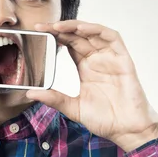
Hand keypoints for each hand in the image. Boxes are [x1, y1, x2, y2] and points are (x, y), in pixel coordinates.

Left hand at [26, 21, 157, 151]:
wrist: (127, 130)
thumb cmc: (104, 119)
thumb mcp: (73, 108)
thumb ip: (54, 99)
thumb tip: (30, 93)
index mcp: (85, 67)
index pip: (68, 43)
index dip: (54, 35)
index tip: (38, 31)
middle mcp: (97, 59)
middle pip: (77, 35)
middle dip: (60, 28)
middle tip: (42, 26)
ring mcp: (110, 58)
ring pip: (93, 33)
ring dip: (76, 26)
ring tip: (58, 26)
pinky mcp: (123, 60)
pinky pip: (112, 38)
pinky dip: (97, 30)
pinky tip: (82, 29)